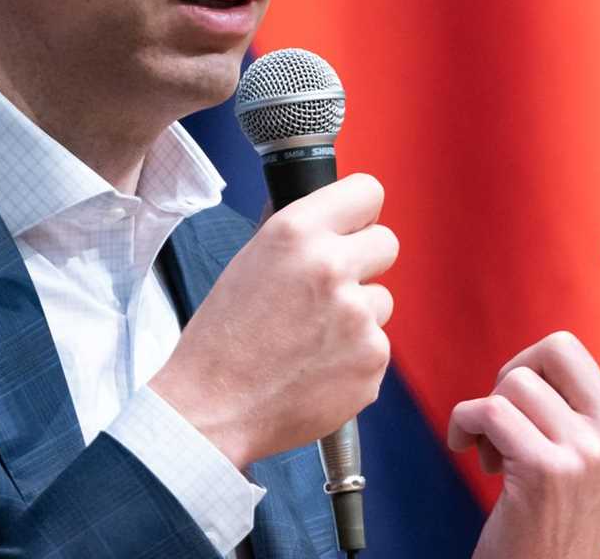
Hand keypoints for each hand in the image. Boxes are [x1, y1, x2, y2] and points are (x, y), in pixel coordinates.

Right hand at [150, 174, 397, 468]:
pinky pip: (377, 345)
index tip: (353, 226)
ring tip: (311, 338)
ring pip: (381, 299)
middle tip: (331, 287)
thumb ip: (297, 235)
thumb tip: (329, 213)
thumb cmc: (223, 337)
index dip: (359, 212)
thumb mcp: (249, 261)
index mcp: (296, 233)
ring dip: (357, 314)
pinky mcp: (372, 360)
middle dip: (364, 262)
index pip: (367, 192)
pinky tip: (316, 367)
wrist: (212, 407)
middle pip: (387, 242)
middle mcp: (331, 267)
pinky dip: (354, 356)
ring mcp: (357, 316)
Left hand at [448, 232, 599, 558]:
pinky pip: (486, 410)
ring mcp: (592, 452)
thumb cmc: (570, 523)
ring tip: (498, 455)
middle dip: (517, 375)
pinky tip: (469, 455)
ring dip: (488, 414)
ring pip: (514, 379)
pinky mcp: (548, 468)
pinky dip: (462, 427)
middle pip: (556, 346)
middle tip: (510, 423)